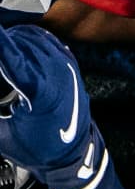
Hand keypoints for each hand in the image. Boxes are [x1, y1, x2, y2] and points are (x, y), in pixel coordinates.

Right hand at [0, 24, 105, 188]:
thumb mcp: (2, 136)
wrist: (73, 152)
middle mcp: (56, 73)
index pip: (12, 57)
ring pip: (29, 36)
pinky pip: (43, 37)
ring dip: (9, 39)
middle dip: (0, 43)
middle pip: (18, 42)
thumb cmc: (37, 148)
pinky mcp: (69, 61)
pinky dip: (24, 37)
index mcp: (41, 92)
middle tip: (0, 65)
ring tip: (0, 47)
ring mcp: (65, 64)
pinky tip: (12, 44)